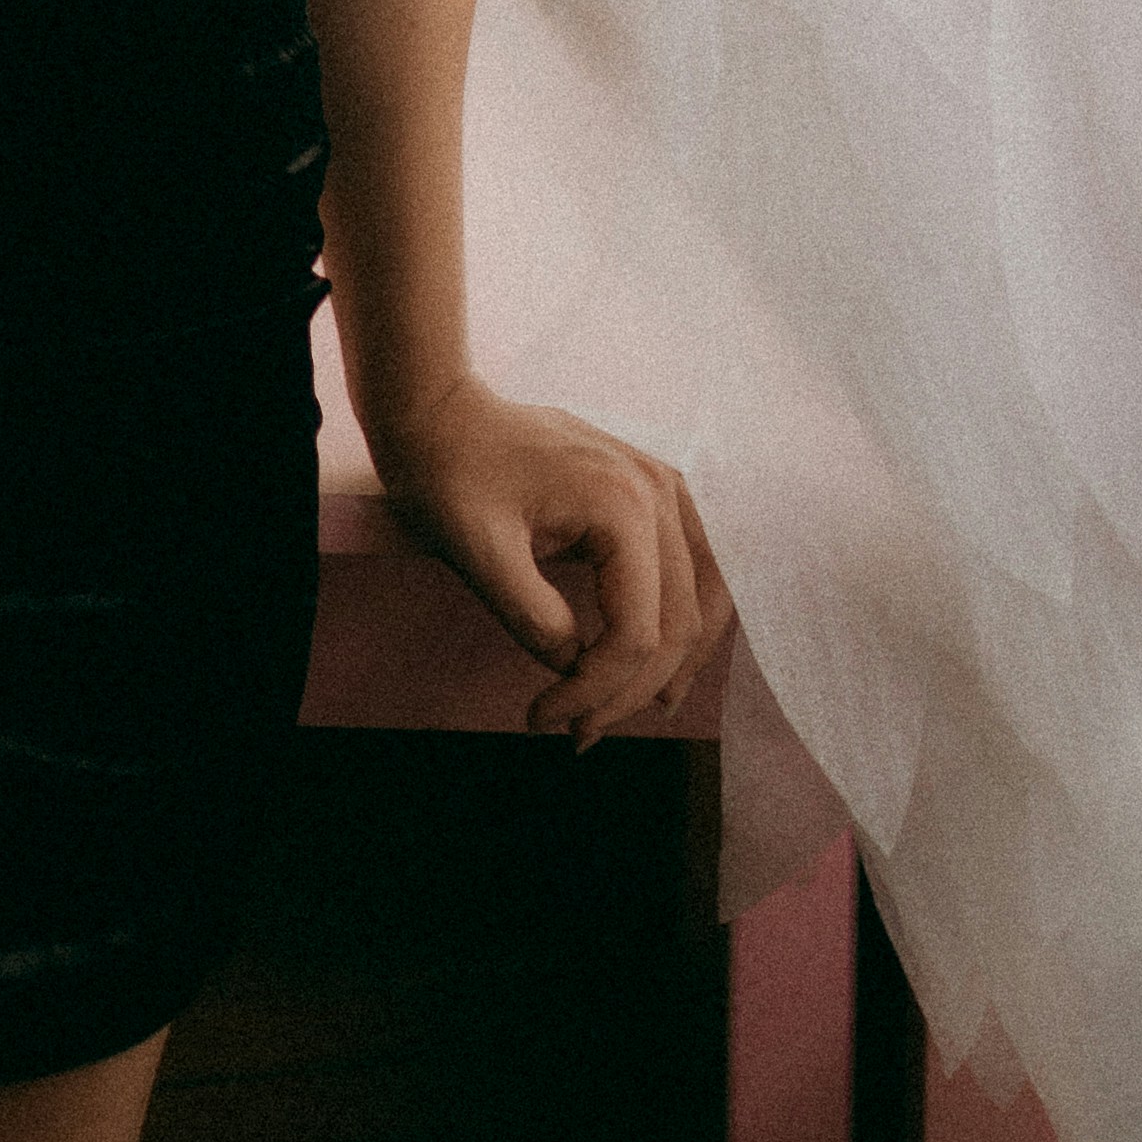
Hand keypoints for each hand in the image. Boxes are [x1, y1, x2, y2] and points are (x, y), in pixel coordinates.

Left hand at [376, 374, 732, 746]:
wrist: (438, 410)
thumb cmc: (448, 473)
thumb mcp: (476, 552)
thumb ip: (533, 618)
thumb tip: (575, 670)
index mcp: (620, 505)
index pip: (636, 632)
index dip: (595, 690)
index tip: (541, 719)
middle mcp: (658, 490)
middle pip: (677, 623)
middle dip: (629, 690)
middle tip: (576, 732)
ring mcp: (662, 484)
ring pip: (702, 597)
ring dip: (672, 662)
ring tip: (632, 708)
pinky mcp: (651, 488)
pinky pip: (692, 566)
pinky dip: (682, 617)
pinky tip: (659, 656)